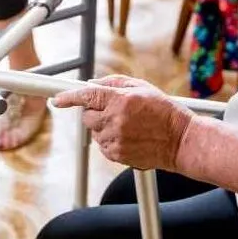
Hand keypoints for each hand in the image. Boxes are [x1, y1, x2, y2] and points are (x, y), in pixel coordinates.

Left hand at [52, 75, 192, 170]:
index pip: (86, 97)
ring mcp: (115, 140)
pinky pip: (103, 146)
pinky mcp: (117, 155)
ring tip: (128, 125)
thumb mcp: (141, 87)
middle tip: (113, 110)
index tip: (57, 99)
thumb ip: (113, 83)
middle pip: (87, 117)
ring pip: (95, 132)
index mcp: (120, 100)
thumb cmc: (164, 111)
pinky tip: (129, 136)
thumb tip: (91, 84)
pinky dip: (110, 140)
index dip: (68, 97)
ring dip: (104, 127)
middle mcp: (115, 121)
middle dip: (95, 112)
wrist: (180, 140)